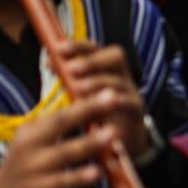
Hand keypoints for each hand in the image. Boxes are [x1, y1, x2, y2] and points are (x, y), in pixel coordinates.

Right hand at [0, 92, 126, 187]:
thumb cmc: (27, 166)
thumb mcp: (35, 143)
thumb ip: (59, 129)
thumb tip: (93, 110)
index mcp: (33, 129)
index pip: (62, 111)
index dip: (86, 101)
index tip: (109, 91)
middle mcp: (31, 143)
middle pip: (62, 122)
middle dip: (89, 109)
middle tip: (114, 98)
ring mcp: (34, 166)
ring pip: (65, 152)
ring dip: (89, 142)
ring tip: (112, 134)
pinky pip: (62, 181)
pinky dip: (79, 177)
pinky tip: (97, 173)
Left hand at [55, 40, 148, 156]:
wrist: (120, 142)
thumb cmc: (98, 114)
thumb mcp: (80, 94)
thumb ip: (69, 77)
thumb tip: (50, 61)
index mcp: (106, 69)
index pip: (95, 48)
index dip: (78, 46)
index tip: (58, 49)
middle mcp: (121, 76)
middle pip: (115, 56)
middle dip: (91, 61)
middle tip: (71, 69)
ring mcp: (131, 92)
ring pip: (119, 80)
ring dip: (98, 82)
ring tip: (78, 89)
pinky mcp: (137, 111)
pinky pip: (130, 102)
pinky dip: (116, 100)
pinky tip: (100, 103)